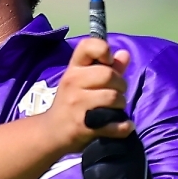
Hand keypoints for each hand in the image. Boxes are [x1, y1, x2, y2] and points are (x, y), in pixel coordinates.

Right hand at [47, 36, 132, 152]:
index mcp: (74, 68)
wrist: (52, 131)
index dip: (103, 50)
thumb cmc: (72, 102)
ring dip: (121, 105)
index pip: (88, 46)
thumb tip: (125, 54)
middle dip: (121, 85)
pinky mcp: (84, 126)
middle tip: (116, 92)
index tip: (108, 61)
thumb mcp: (84, 81)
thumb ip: (108, 68)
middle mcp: (73, 82)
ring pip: (114, 98)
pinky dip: (123, 127)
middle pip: (108, 75)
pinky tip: (124, 126)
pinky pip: (114, 123)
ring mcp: (77, 104)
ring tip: (115, 109)